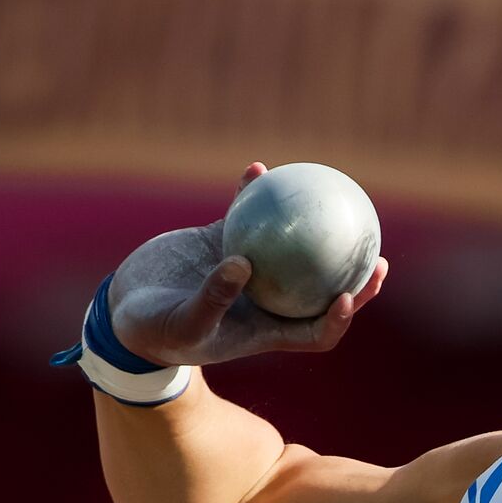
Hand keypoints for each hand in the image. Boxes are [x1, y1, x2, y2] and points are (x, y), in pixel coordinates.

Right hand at [106, 162, 388, 366]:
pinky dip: (255, 196)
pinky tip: (259, 170)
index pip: (316, 333)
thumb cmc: (155, 332)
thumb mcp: (183, 323)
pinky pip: (249, 217)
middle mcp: (267, 301)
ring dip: (319, 230)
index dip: (340, 319)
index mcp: (266, 330)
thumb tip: (242, 266)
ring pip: (295, 250)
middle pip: (323, 292)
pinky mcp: (224, 243)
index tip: (351, 295)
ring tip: (338, 199)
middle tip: (378, 254)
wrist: (124, 312)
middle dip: (356, 278)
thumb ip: (213, 299)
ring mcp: (250, 271)